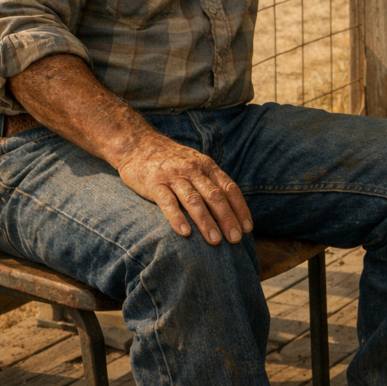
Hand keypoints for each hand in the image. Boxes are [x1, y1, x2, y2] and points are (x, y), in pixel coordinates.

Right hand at [116, 132, 252, 246]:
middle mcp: (192, 169)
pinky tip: (185, 232)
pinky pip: (168, 202)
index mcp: (206, 165)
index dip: (240, 208)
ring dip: (206, 221)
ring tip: (215, 240)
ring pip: (193, 200)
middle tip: (235, 239)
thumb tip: (231, 209)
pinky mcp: (154, 184)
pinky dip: (177, 218)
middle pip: (214, 195)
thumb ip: (210, 181)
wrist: (138, 144)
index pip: (229, 187)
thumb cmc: (171, 160)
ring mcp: (173, 176)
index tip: (247, 228)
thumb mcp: (195, 163)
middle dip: (227, 218)